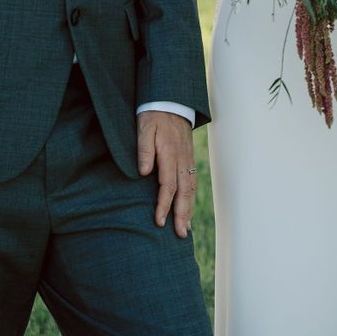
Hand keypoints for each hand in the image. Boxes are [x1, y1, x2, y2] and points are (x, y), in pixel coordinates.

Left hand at [137, 111, 195, 238]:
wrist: (171, 100)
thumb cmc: (154, 116)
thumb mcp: (144, 128)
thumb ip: (144, 150)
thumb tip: (144, 172)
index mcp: (170, 153)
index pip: (169, 185)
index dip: (164, 204)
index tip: (159, 222)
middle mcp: (182, 159)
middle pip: (184, 191)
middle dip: (182, 214)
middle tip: (181, 235)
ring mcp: (187, 159)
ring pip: (191, 188)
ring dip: (189, 209)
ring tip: (186, 229)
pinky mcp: (188, 158)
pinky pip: (192, 182)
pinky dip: (191, 198)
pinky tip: (188, 208)